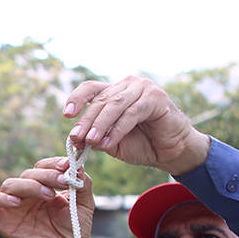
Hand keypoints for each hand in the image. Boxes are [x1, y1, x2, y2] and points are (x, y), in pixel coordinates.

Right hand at [0, 157, 92, 237]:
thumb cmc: (73, 234)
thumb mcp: (85, 206)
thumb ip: (84, 184)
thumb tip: (78, 165)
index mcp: (44, 188)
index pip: (42, 166)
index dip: (53, 163)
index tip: (67, 166)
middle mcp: (26, 195)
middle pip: (27, 173)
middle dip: (46, 174)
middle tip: (62, 181)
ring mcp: (12, 207)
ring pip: (10, 184)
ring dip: (30, 185)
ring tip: (49, 195)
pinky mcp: (0, 220)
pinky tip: (16, 202)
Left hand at [64, 77, 210, 176]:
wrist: (172, 151)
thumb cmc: (142, 144)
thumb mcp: (112, 142)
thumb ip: (96, 137)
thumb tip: (77, 138)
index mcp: (115, 92)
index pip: (91, 88)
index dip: (77, 99)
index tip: (66, 114)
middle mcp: (128, 85)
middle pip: (101, 100)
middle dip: (86, 121)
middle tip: (76, 138)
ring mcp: (143, 88)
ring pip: (115, 105)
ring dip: (100, 125)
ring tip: (90, 142)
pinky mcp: (155, 98)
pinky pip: (131, 113)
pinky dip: (118, 129)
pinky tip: (108, 143)